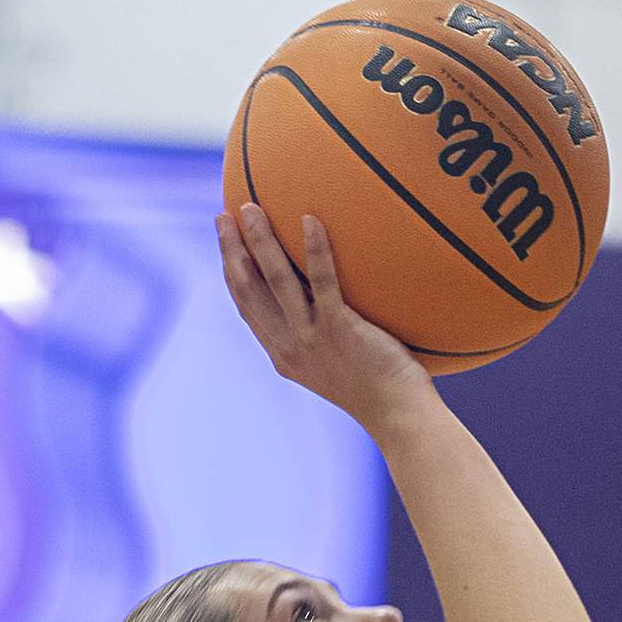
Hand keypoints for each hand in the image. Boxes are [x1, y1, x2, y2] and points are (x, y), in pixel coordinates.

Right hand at [217, 205, 433, 440]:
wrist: (397, 414)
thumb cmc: (379, 389)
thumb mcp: (339, 363)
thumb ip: (325, 333)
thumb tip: (330, 295)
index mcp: (284, 354)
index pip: (248, 307)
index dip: (232, 273)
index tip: (225, 243)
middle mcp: (289, 347)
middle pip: (249, 291)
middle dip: (231, 251)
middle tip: (224, 215)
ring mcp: (312, 339)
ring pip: (276, 281)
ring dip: (259, 241)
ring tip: (250, 207)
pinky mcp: (339, 330)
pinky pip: (323, 282)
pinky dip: (315, 250)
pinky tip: (310, 219)